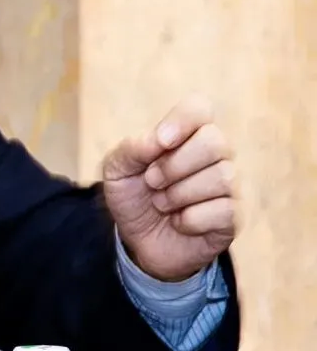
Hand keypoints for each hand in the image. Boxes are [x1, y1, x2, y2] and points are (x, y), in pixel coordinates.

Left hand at [102, 96, 236, 281]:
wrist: (138, 242)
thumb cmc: (133, 197)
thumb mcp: (117, 170)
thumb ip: (132, 148)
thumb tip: (159, 139)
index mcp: (186, 135)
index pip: (200, 108)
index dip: (181, 122)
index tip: (160, 143)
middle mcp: (215, 155)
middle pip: (215, 142)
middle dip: (174, 166)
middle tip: (152, 182)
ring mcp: (228, 185)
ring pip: (221, 177)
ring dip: (178, 195)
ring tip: (163, 204)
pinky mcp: (233, 216)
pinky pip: (223, 210)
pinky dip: (190, 220)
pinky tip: (180, 222)